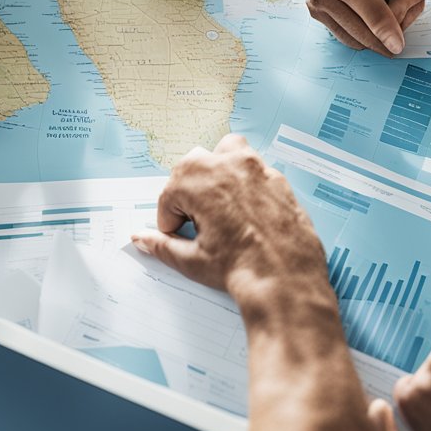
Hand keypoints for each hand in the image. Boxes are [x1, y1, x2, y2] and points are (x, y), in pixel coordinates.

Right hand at [130, 135, 326, 296]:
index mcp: (199, 179)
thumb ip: (162, 245)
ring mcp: (256, 168)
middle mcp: (227, 164)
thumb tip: (144, 240)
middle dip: (188, 192)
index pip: (169, 194)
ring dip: (217, 171)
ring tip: (218, 204)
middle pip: (193, 167)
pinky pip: (254, 169)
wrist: (286, 279)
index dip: (169, 220)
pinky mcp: (277, 179)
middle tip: (195, 223)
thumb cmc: (244, 268)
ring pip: (226, 152)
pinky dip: (245, 182)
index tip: (177, 235)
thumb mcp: (192, 260)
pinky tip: (246, 211)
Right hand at [309, 0, 423, 55]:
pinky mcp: (313, 7)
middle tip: (396, 39)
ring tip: (381, 24)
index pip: (377, 20)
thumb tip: (398, 31)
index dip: (391, 38)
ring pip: (351, 40)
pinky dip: (356, 31)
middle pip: (363, 36)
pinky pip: (340, 33)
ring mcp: (318, 1)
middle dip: (383, 41)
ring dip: (370, 38)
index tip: (399, 47)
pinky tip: (364, 16)